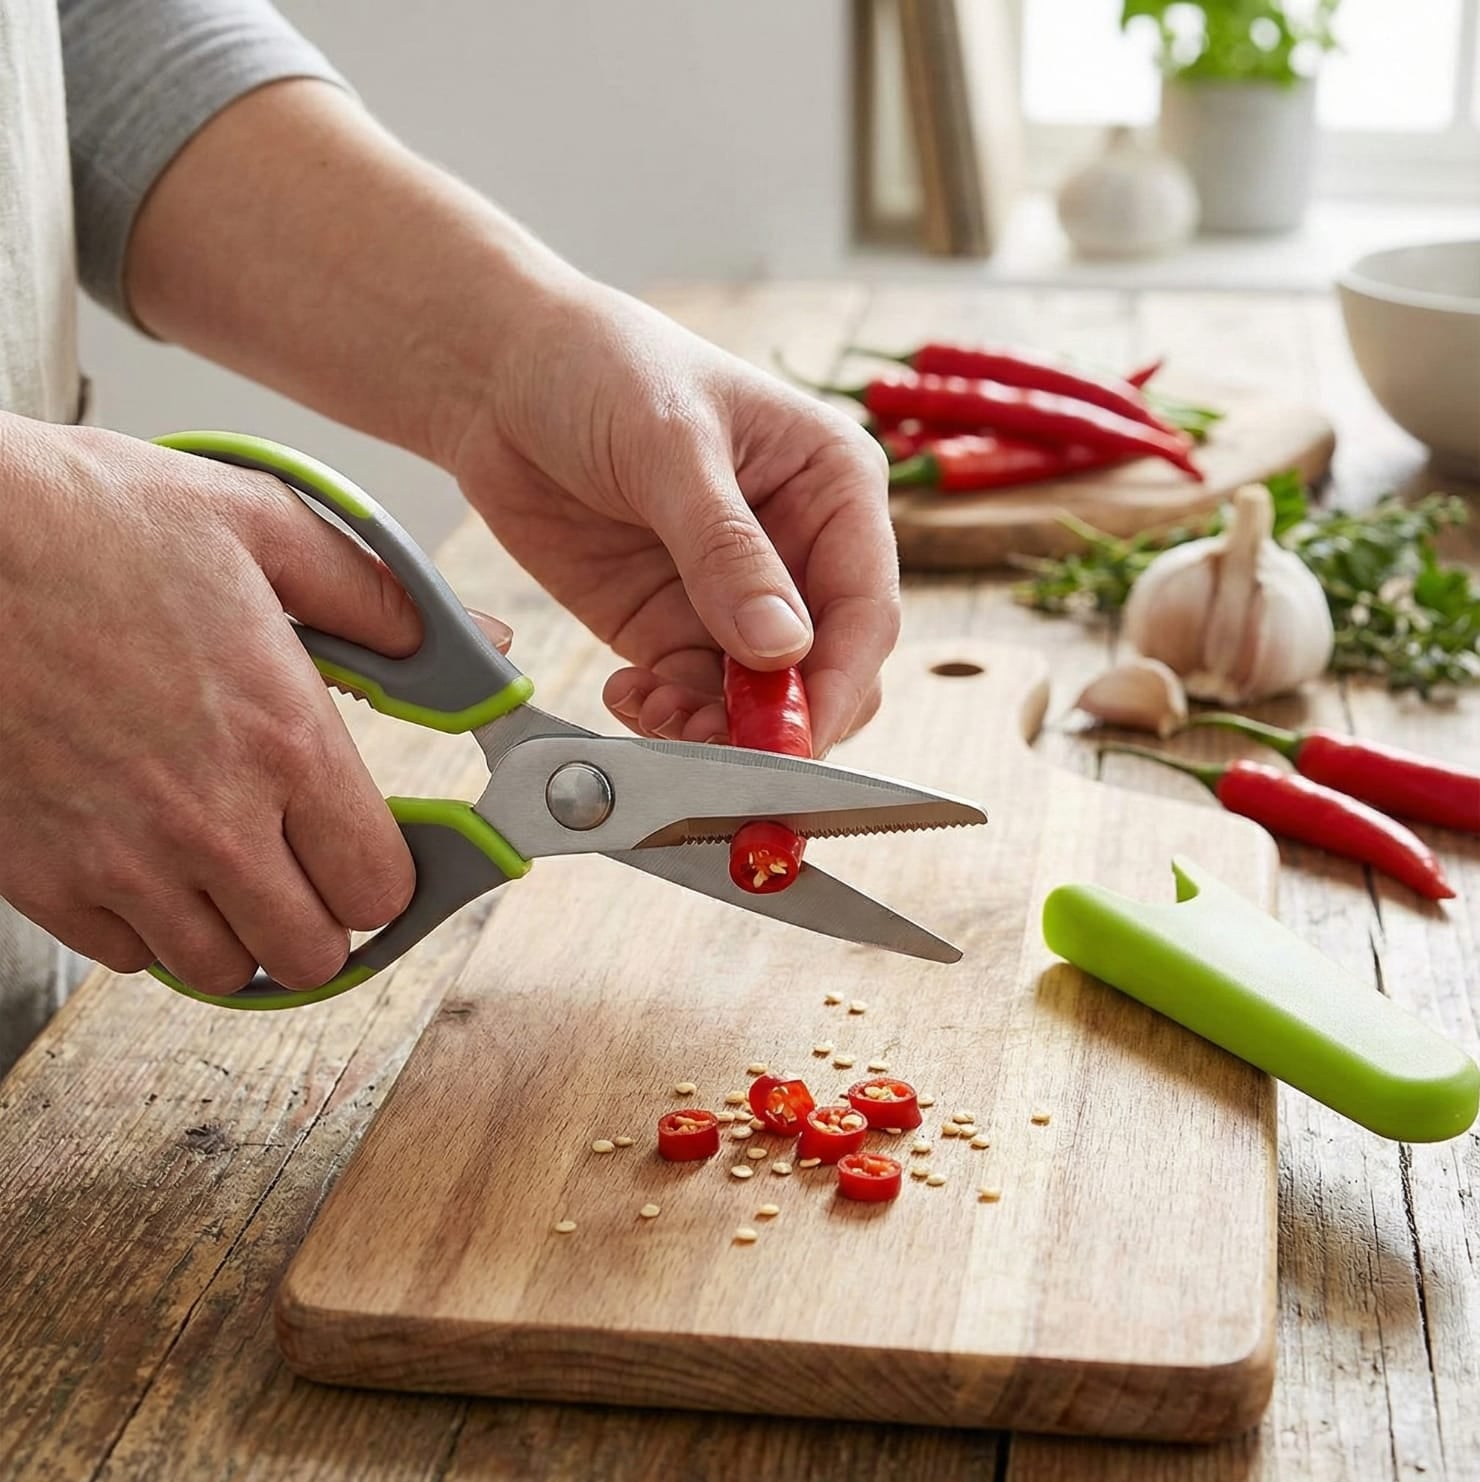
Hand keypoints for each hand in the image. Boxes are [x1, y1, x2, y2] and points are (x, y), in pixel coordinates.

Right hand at [0, 417, 435, 993]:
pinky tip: (148, 859)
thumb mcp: (259, 524)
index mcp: (283, 739)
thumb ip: (380, 596)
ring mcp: (119, 856)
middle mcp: (210, 818)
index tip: (377, 853)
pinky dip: (149, 928)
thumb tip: (477, 645)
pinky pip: (126, 958)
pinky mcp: (38, 873)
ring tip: (228, 865)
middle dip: (323, 920)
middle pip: (311, 955)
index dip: (388, 878)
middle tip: (307, 868)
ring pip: (221, 971)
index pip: (381, 888)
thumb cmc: (84, 521)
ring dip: (240, 932)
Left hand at [447, 282, 898, 754]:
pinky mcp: (671, 625)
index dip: (838, 683)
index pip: (866, 608)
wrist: (497, 373)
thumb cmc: (599, 367)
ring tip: (655, 717)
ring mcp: (734, 595)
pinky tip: (629, 696)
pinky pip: (695, 700)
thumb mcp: (669, 447)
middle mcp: (798, 548)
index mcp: (833, 485)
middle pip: (827, 669)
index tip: (797, 738)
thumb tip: (784, 649)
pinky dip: (669, 718)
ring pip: (761, 701)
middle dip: (781, 720)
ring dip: (717, 730)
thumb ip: (726, 551)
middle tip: (719, 747)